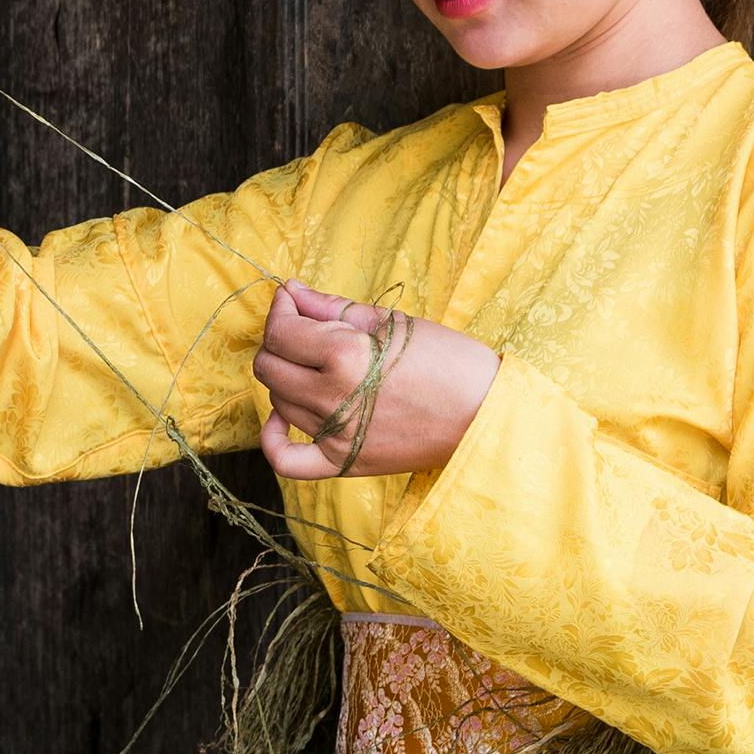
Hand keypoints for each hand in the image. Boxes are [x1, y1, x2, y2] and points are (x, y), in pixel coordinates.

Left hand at [253, 281, 499, 481]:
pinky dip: (273, 440)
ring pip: (278, 402)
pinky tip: (281, 418)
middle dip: (280, 342)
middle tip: (306, 332)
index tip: (293, 302)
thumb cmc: (448, 360)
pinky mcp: (343, 461)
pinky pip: (287, 460)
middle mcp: (332, 397)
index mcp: (344, 355)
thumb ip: (334, 308)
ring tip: (315, 367)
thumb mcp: (392, 322)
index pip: (280, 331)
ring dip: (287, 379)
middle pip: (269, 367)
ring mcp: (335, 434)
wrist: (484, 414)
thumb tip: (293, 291)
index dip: (280, 310)